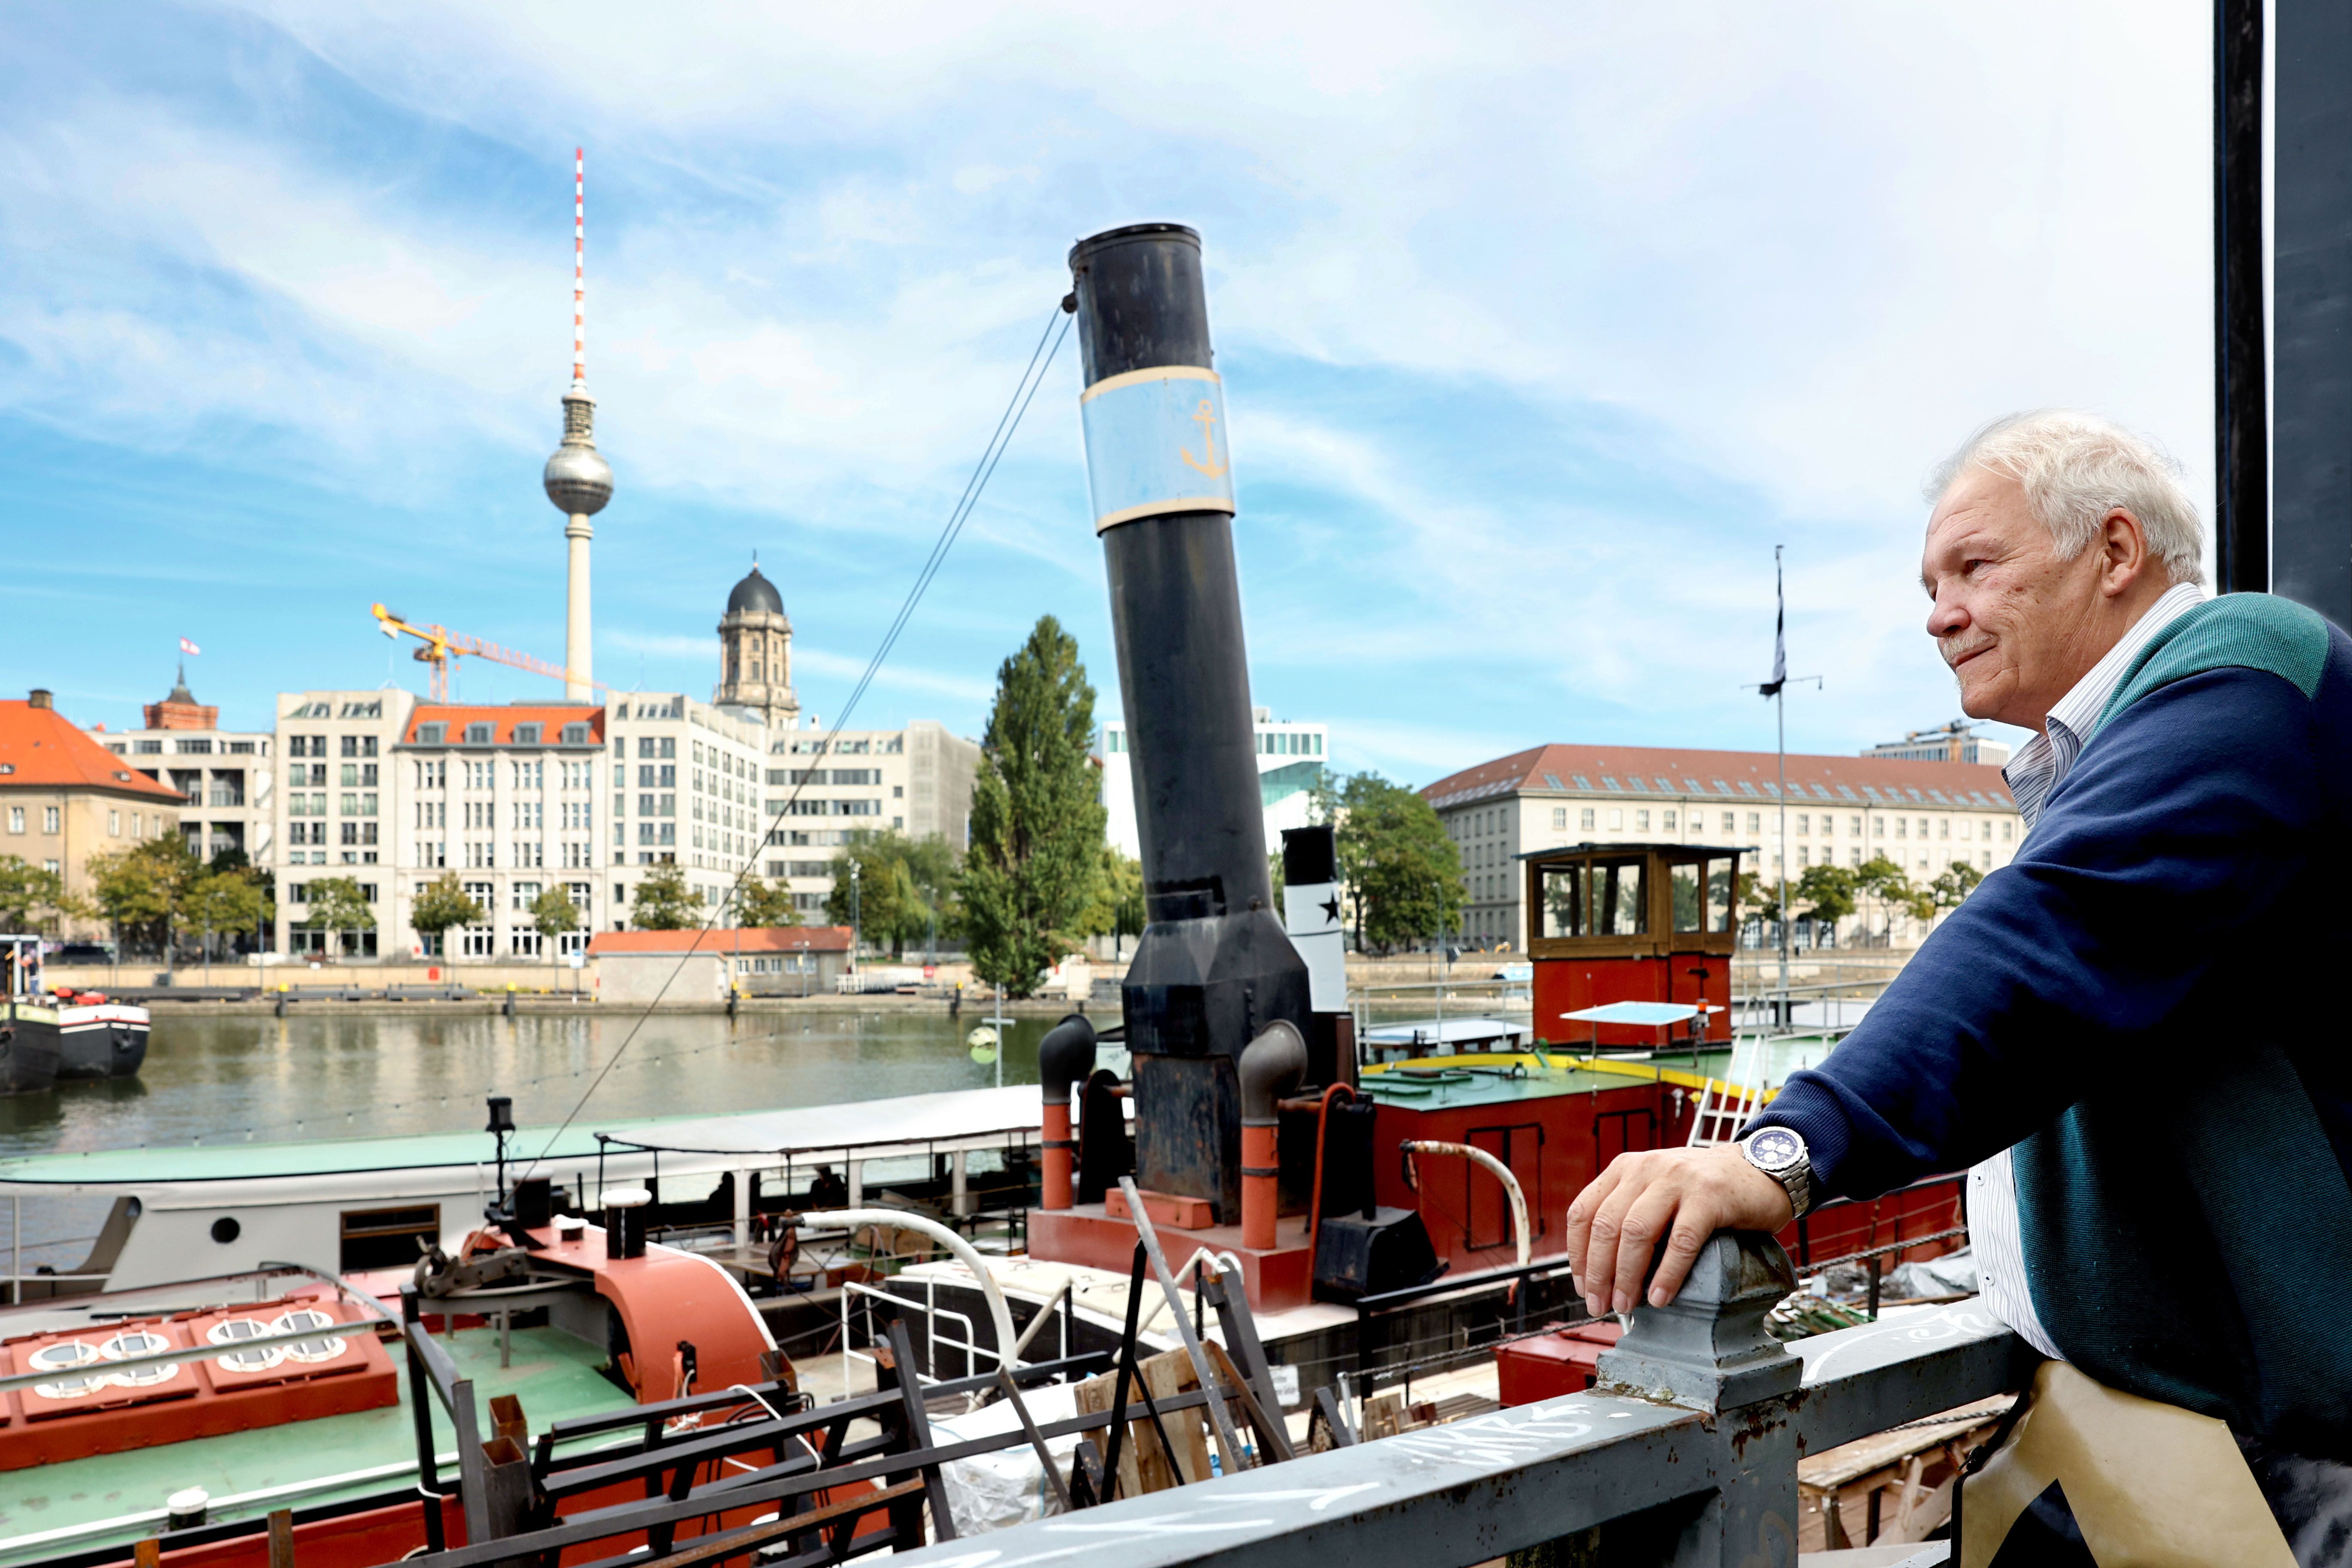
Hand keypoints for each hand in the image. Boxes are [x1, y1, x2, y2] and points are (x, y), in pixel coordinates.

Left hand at [1563, 1144, 1794, 1314]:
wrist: (1760, 1171)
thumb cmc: (1705, 1192)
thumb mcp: (1657, 1191)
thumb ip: (1630, 1214)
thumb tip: (1603, 1272)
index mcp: (1626, 1169)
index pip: (1583, 1212)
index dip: (1578, 1254)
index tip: (1584, 1287)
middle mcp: (1646, 1168)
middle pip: (1605, 1225)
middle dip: (1599, 1272)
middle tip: (1601, 1305)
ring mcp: (1678, 1179)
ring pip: (1636, 1231)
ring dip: (1627, 1275)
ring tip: (1627, 1305)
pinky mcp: (1710, 1196)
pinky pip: (1681, 1240)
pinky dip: (1668, 1273)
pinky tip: (1661, 1296)